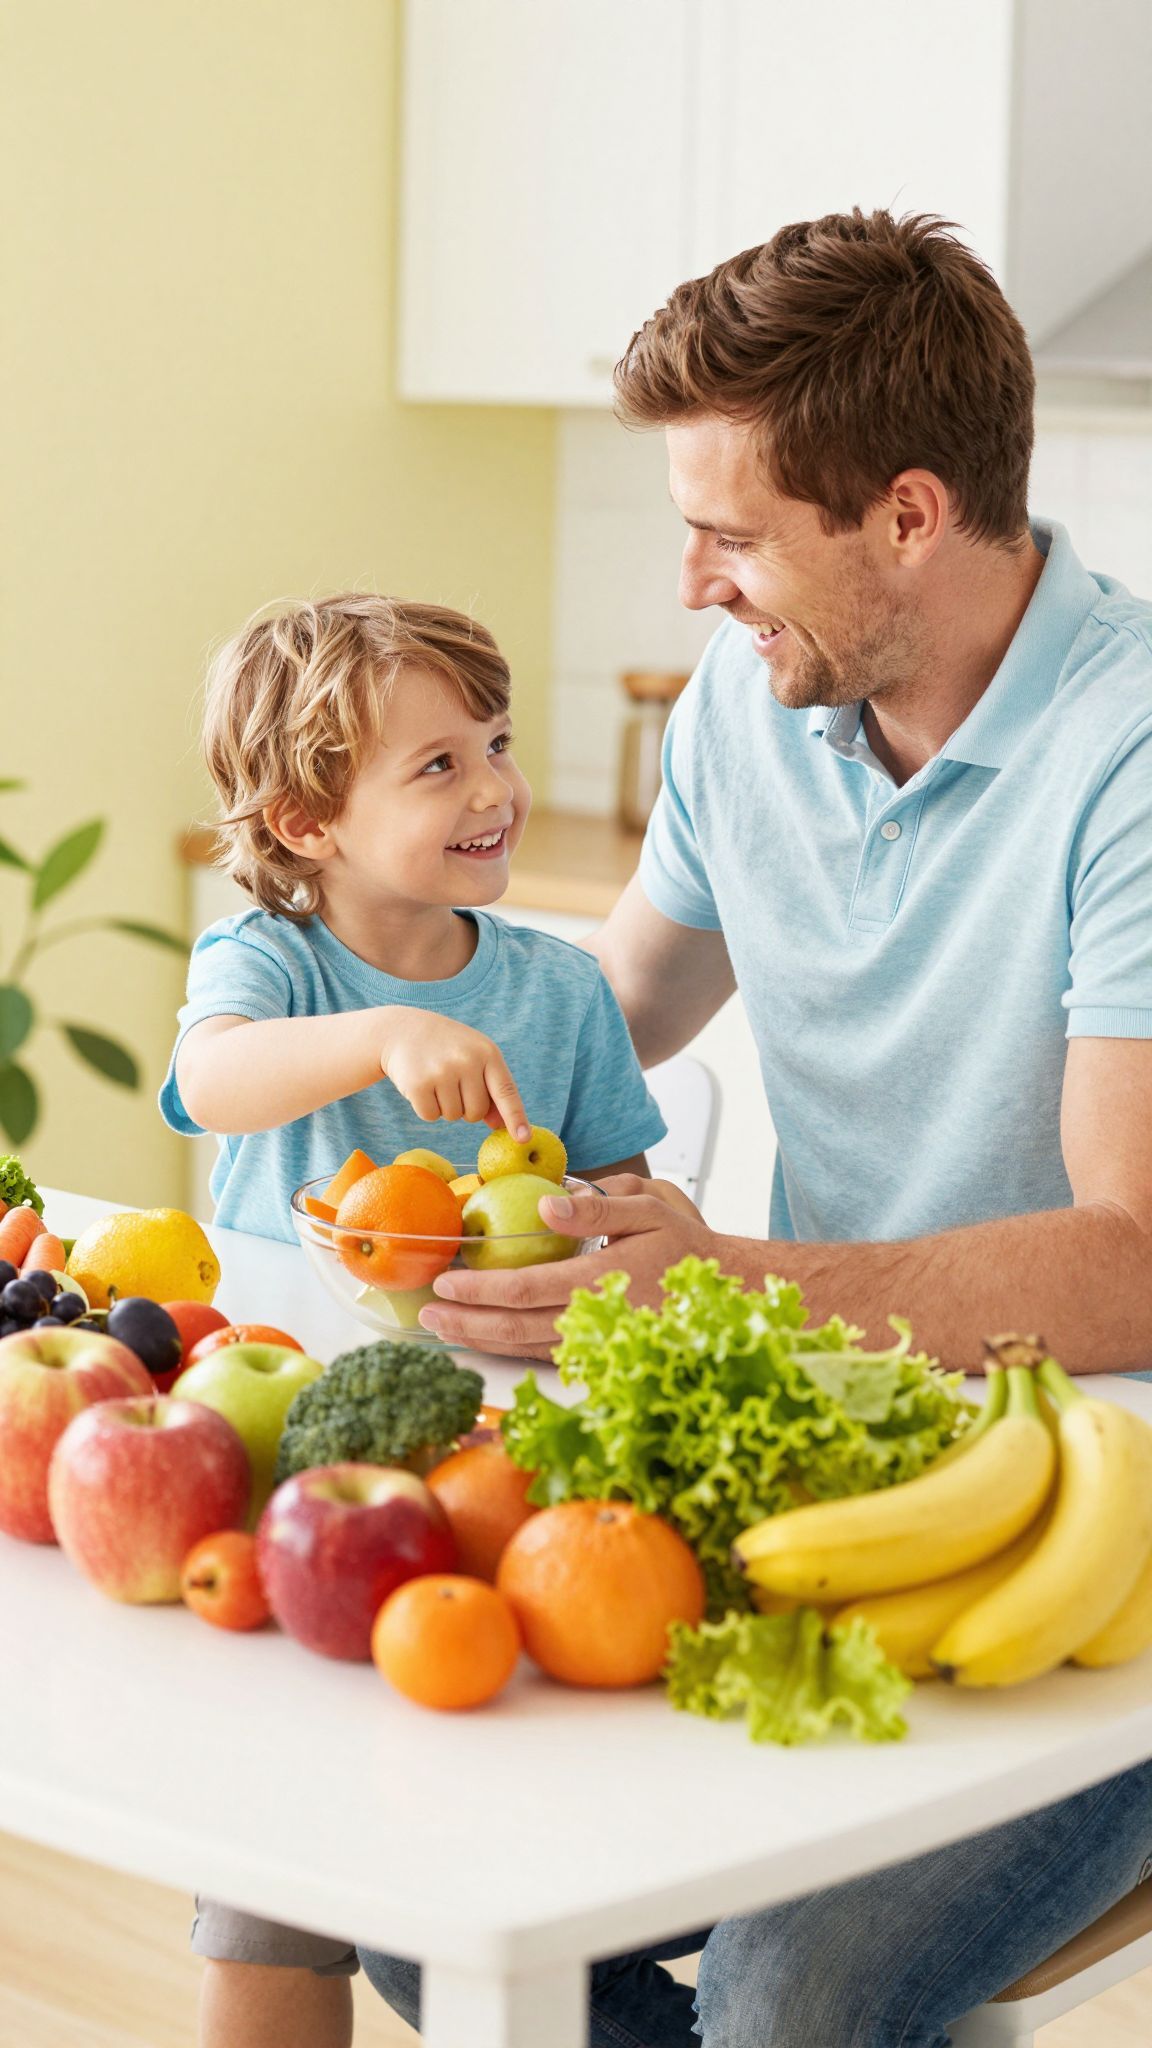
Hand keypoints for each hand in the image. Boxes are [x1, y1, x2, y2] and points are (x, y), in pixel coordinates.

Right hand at [379, 1009, 528, 1137]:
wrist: (403, 1030)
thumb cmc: (447, 1048)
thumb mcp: (474, 1058)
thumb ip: (491, 1089)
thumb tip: (500, 1126)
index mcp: (487, 1053)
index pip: (506, 1092)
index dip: (516, 1118)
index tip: (524, 1139)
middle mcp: (467, 1061)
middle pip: (476, 1112)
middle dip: (466, 1108)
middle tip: (452, 1084)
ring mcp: (442, 1072)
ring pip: (453, 1116)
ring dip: (445, 1107)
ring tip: (436, 1080)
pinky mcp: (418, 1084)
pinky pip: (431, 1116)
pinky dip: (426, 1108)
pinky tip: (422, 1085)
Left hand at [418, 1173, 716, 1357]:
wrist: (723, 1294)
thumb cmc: (683, 1245)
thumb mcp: (650, 1210)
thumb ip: (597, 1208)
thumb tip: (546, 1203)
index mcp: (600, 1280)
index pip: (525, 1290)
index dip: (480, 1289)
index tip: (446, 1281)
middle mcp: (592, 1318)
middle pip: (514, 1327)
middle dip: (466, 1322)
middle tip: (427, 1313)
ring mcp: (595, 1342)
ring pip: (525, 1347)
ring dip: (481, 1338)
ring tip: (444, 1326)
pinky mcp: (598, 1352)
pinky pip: (544, 1355)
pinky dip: (509, 1348)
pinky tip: (485, 1338)